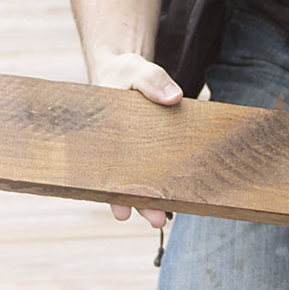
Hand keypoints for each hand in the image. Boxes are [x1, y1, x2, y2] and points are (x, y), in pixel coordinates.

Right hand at [90, 51, 179, 227]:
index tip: (121, 213)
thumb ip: (152, 80)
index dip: (113, 194)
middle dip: (140, 203)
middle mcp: (118, 149)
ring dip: (155, 196)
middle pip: (127, 182)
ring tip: (168, 216)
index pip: (105, 171)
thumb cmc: (123, 72)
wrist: (124, 69)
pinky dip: (169, 178)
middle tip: (157, 220)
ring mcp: (135, 150)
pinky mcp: (152, 145)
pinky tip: (183, 192)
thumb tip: (174, 98)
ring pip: (144, 178)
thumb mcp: (134, 69)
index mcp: (105, 136)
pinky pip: (160, 164)